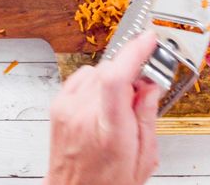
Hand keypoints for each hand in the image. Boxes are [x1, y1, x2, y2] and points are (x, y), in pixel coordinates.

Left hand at [45, 31, 161, 184]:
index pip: (116, 79)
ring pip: (98, 69)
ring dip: (115, 77)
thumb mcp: (144, 158)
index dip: (134, 52)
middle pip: (111, 70)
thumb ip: (148, 117)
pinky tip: (104, 98)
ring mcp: (67, 109)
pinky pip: (82, 76)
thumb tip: (151, 85)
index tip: (148, 40)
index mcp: (110, 132)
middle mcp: (83, 116)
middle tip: (143, 89)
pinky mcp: (58, 106)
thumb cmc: (107, 183)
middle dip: (132, 72)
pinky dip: (97, 80)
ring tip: (121, 103)